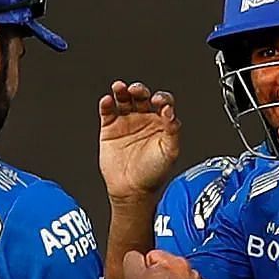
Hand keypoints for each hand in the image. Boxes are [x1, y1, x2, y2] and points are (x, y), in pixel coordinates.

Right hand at [99, 81, 179, 203]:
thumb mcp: (170, 152)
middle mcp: (144, 119)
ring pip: (124, 100)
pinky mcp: (110, 128)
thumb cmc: (153, 173)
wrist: (132, 190)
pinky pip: (107, 112)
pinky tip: (107, 101)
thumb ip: (172, 131)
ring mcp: (126, 122)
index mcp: (161, 122)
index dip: (161, 98)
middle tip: (136, 90)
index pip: (163, 102)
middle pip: (142, 96)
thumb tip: (170, 112)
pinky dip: (106, 104)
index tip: (158, 101)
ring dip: (122, 91)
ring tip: (119, 88)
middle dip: (139, 90)